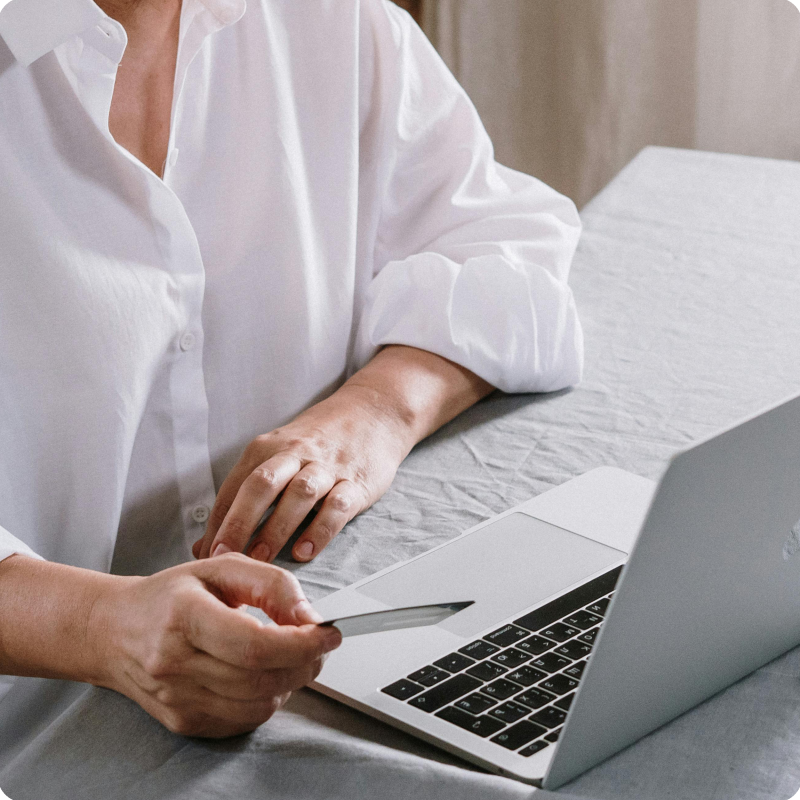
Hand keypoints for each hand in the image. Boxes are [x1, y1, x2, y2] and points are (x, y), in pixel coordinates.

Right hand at [92, 554, 340, 736]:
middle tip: (319, 644)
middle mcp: (175, 663)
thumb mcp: (222, 568)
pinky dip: (267, 698)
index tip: (329, 633)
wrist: (114, 631)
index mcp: (184, 616)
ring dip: (290, 681)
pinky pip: (244, 720)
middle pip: (262, 678)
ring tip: (290, 655)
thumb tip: (310, 617)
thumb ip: (272, 585)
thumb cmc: (171, 595)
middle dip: (305, 662)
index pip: (255, 645)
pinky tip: (263, 674)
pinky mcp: (183, 721)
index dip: (302, 643)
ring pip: (258, 704)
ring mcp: (177, 699)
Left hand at [193, 345, 491, 562]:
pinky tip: (306, 551)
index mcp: (268, 447)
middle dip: (240, 522)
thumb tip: (207, 543)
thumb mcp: (278, 455)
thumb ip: (245, 495)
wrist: (371, 412)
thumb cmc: (317, 441)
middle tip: (224, 555)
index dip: (218, 520)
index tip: (205, 552)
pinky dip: (321, 529)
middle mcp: (295, 454)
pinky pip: (337, 506)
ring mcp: (327, 467)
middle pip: (261, 485)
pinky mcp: (356, 481)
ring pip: (298, 495)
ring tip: (261, 560)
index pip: (236, 486)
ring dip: (277, 528)